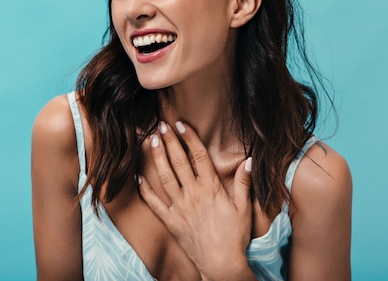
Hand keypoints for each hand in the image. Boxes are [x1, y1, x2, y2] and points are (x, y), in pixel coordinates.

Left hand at [138, 121, 255, 280]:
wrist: (221, 264)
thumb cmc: (235, 236)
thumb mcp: (244, 208)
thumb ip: (244, 183)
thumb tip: (248, 161)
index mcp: (211, 188)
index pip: (198, 156)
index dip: (189, 138)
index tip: (181, 124)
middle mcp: (193, 194)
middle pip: (179, 162)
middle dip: (170, 142)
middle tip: (161, 125)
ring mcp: (180, 208)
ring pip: (165, 177)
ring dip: (157, 158)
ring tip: (151, 141)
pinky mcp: (171, 221)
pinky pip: (154, 204)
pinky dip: (145, 190)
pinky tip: (138, 177)